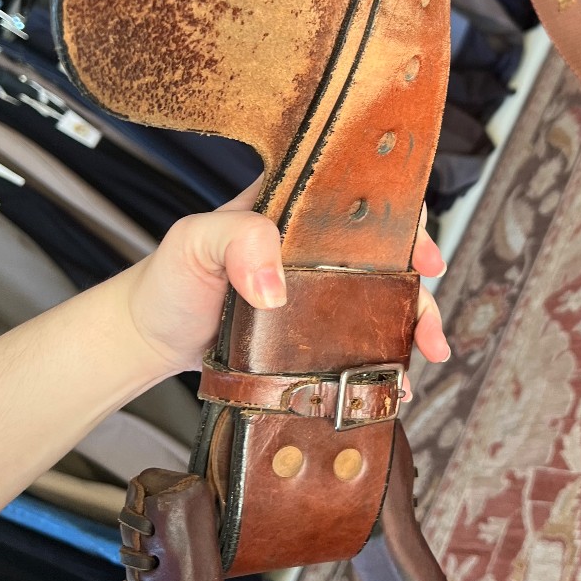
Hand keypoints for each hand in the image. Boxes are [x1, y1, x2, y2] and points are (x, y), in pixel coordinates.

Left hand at [126, 184, 450, 377]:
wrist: (151, 341)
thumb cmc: (170, 279)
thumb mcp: (195, 242)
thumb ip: (237, 242)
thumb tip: (277, 286)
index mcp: (296, 208)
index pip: (361, 197)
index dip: (403, 217)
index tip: (420, 249)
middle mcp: (316, 247)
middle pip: (386, 252)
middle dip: (421, 279)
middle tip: (429, 306)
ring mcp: (319, 292)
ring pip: (382, 300)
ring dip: (412, 323)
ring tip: (426, 350)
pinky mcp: (314, 335)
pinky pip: (359, 342)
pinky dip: (384, 362)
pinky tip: (396, 383)